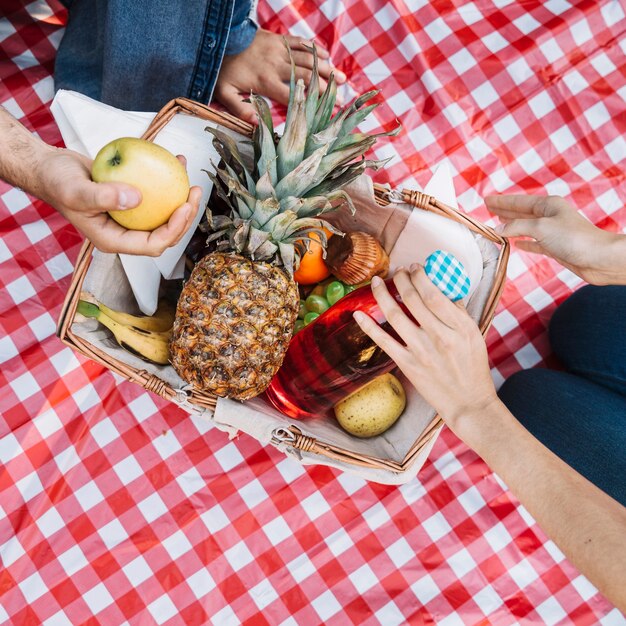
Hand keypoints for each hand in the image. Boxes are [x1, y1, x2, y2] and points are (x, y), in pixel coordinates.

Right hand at [37, 148, 201, 255]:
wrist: (49, 168)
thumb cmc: (56, 181)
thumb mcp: (76, 190)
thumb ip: (104, 197)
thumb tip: (137, 199)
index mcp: (114, 240)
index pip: (152, 245)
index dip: (173, 230)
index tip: (184, 207)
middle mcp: (125, 232)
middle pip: (165, 234)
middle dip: (185, 218)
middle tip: (194, 192)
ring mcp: (129, 218)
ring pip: (164, 216)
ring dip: (181, 201)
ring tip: (191, 180)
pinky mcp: (131, 201)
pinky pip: (156, 196)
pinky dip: (167, 182)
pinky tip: (176, 162)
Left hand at [213, 30, 345, 122]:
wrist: (220, 37)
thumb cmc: (224, 69)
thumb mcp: (225, 93)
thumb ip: (239, 109)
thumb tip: (256, 124)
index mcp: (267, 82)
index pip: (294, 96)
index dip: (311, 105)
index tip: (326, 112)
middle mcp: (277, 66)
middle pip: (307, 78)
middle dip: (327, 88)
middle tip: (342, 97)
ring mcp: (280, 50)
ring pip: (308, 59)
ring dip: (327, 69)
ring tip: (342, 78)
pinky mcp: (279, 39)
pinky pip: (301, 42)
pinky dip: (315, 49)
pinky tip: (326, 56)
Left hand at [353, 269, 497, 429]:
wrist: (468, 402)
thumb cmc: (473, 368)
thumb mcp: (474, 335)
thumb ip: (458, 312)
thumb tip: (443, 288)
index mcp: (459, 326)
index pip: (434, 293)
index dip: (420, 276)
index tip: (414, 268)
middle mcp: (439, 336)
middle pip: (413, 299)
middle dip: (401, 279)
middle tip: (396, 271)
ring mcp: (421, 351)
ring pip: (395, 315)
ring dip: (382, 294)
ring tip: (376, 281)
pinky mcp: (407, 364)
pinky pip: (383, 341)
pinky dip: (369, 326)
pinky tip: (358, 313)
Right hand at [487, 194, 625, 284]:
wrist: (597, 258)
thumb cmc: (573, 238)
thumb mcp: (540, 227)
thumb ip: (517, 226)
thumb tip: (498, 229)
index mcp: (548, 205)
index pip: (519, 201)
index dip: (502, 201)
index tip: (487, 199)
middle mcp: (549, 216)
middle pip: (521, 212)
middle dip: (504, 210)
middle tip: (487, 208)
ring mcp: (552, 232)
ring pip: (525, 227)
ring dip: (511, 226)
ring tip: (496, 223)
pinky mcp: (554, 247)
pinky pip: (534, 242)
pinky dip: (523, 242)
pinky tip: (516, 243)